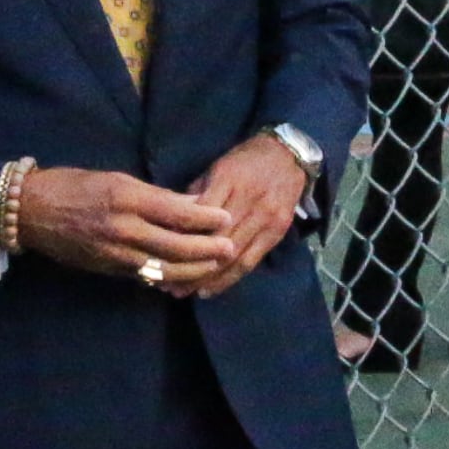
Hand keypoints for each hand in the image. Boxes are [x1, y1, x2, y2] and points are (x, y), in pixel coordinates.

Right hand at [17, 166, 238, 290]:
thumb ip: (154, 195)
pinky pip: (145, 276)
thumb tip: (190, 205)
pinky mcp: (109, 269)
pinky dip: (168, 278)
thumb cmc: (73, 186)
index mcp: (126, 198)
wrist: (31, 212)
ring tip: (214, 266)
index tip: (226, 218)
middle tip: (230, 247)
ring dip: (193, 269)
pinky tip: (185, 277)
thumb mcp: (115, 178)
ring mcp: (115, 253)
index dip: (205, 218)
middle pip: (175, 244)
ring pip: (163, 267)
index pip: (175, 212)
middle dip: (206, 249)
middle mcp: (122, 228)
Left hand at [181, 133, 310, 297]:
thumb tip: (173, 224)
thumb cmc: (245, 160)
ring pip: (233, 257)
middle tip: (166, 284)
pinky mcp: (277, 232)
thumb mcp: (217, 167)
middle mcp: (249, 201)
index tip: (159, 255)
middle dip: (190, 267)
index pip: (201, 217)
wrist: (289, 156)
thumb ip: (197, 194)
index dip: (181, 239)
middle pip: (216, 242)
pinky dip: (229, 279)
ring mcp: (266, 219)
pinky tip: (210, 290)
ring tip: (184, 292)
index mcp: (228, 180)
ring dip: (207, 279)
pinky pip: (251, 261)